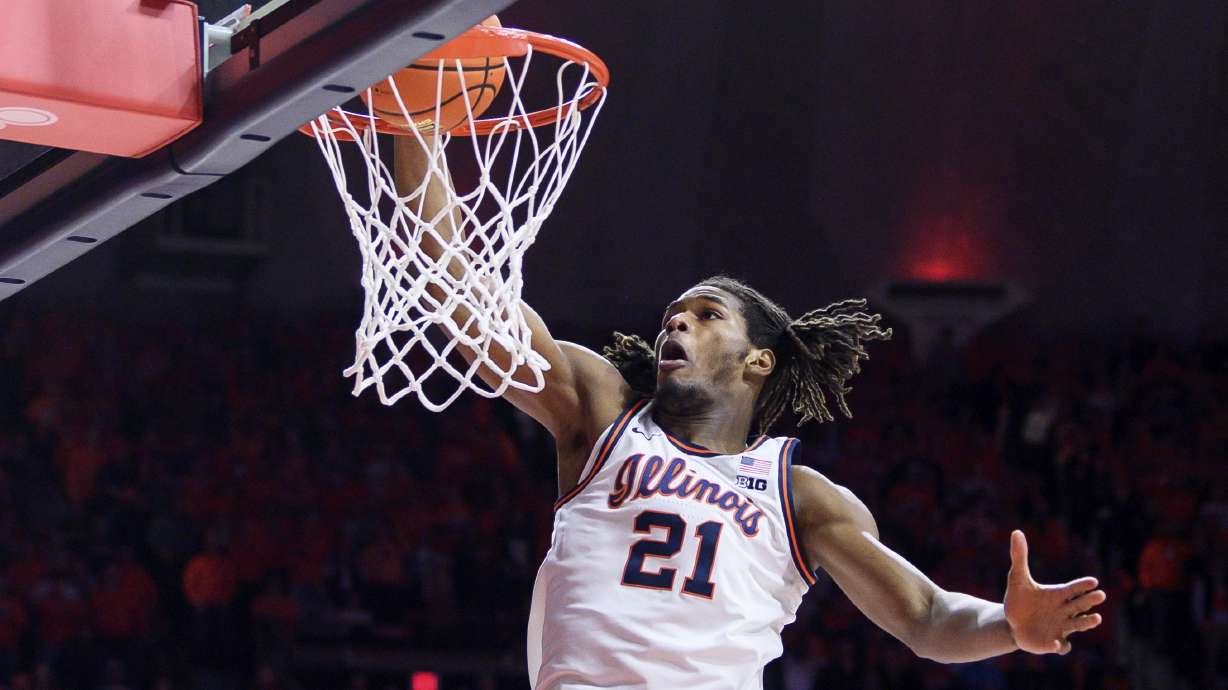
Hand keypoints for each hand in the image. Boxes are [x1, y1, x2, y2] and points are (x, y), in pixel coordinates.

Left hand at [1003, 530, 1105, 654]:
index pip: (1074, 588)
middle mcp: (1064, 610)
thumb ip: (1019, 556)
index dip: (1082, 585)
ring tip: (1096, 618)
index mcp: (1058, 595)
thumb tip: (1016, 531)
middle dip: (1090, 600)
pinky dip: (1061, 645)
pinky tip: (1056, 643)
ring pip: (1080, 624)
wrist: (1013, 623)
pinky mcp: (1054, 643)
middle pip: (1081, 604)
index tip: (1092, 581)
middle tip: (1100, 595)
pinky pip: (1061, 646)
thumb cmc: (1019, 600)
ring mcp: (1062, 627)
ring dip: (1088, 622)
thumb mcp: (1017, 578)